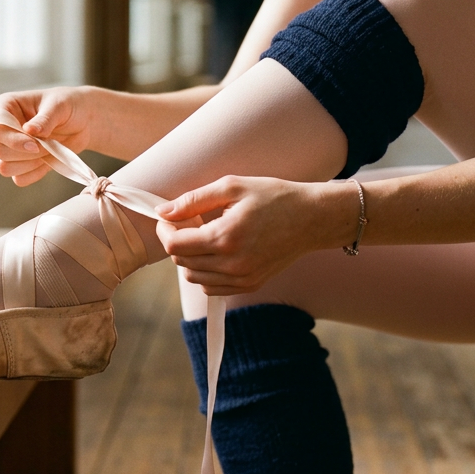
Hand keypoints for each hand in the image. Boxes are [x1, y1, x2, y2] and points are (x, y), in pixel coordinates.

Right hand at [0, 86, 99, 185]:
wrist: (83, 121)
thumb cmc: (68, 105)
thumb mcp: (59, 106)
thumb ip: (44, 119)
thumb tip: (29, 130)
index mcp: (5, 106)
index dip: (13, 140)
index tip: (36, 144)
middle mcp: (3, 128)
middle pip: (0, 151)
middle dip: (26, 153)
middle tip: (48, 145)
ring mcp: (10, 147)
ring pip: (5, 167)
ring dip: (31, 163)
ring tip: (50, 149)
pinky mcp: (21, 164)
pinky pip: (19, 179)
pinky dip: (36, 173)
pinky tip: (49, 160)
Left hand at [155, 176, 344, 293]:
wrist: (311, 218)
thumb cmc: (273, 196)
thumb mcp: (231, 187)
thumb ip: (193, 200)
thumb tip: (162, 211)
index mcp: (226, 238)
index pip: (175, 245)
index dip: (164, 230)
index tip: (168, 217)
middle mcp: (233, 264)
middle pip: (182, 261)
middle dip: (176, 240)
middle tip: (188, 220)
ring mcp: (243, 279)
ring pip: (194, 277)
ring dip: (189, 257)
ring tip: (203, 234)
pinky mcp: (250, 285)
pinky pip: (212, 287)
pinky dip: (205, 271)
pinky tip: (215, 250)